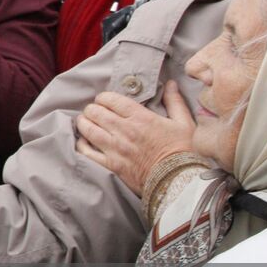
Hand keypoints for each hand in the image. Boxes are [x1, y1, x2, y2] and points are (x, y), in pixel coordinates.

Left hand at [75, 81, 195, 194]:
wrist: (181, 182)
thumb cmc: (184, 152)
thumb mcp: (184, 123)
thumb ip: (174, 101)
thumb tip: (170, 84)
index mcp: (141, 118)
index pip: (110, 99)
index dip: (104, 98)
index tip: (106, 101)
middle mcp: (125, 131)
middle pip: (95, 112)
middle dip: (92, 109)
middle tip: (95, 112)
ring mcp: (116, 149)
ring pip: (87, 129)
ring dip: (84, 123)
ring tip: (87, 122)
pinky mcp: (111, 166)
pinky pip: (87, 152)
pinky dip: (82, 145)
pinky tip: (85, 142)